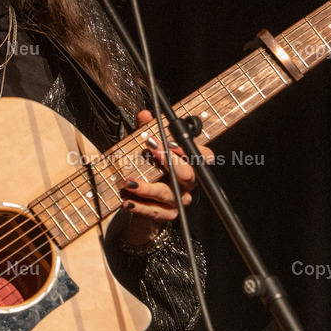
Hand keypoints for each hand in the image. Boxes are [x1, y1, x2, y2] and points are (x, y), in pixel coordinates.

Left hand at [118, 109, 213, 248]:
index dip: (189, 148)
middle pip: (187, 174)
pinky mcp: (167, 215)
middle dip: (169, 160)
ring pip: (168, 194)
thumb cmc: (149, 169)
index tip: (168, 139)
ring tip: (129, 182)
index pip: (203, 155)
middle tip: (150, 148)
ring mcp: (178, 200)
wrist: (142, 202)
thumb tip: (145, 115)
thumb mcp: (146, 147)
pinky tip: (127, 201)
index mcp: (189, 164)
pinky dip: (140, 207)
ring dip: (148, 187)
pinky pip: (156, 212)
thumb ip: (145, 130)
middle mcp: (188, 183)